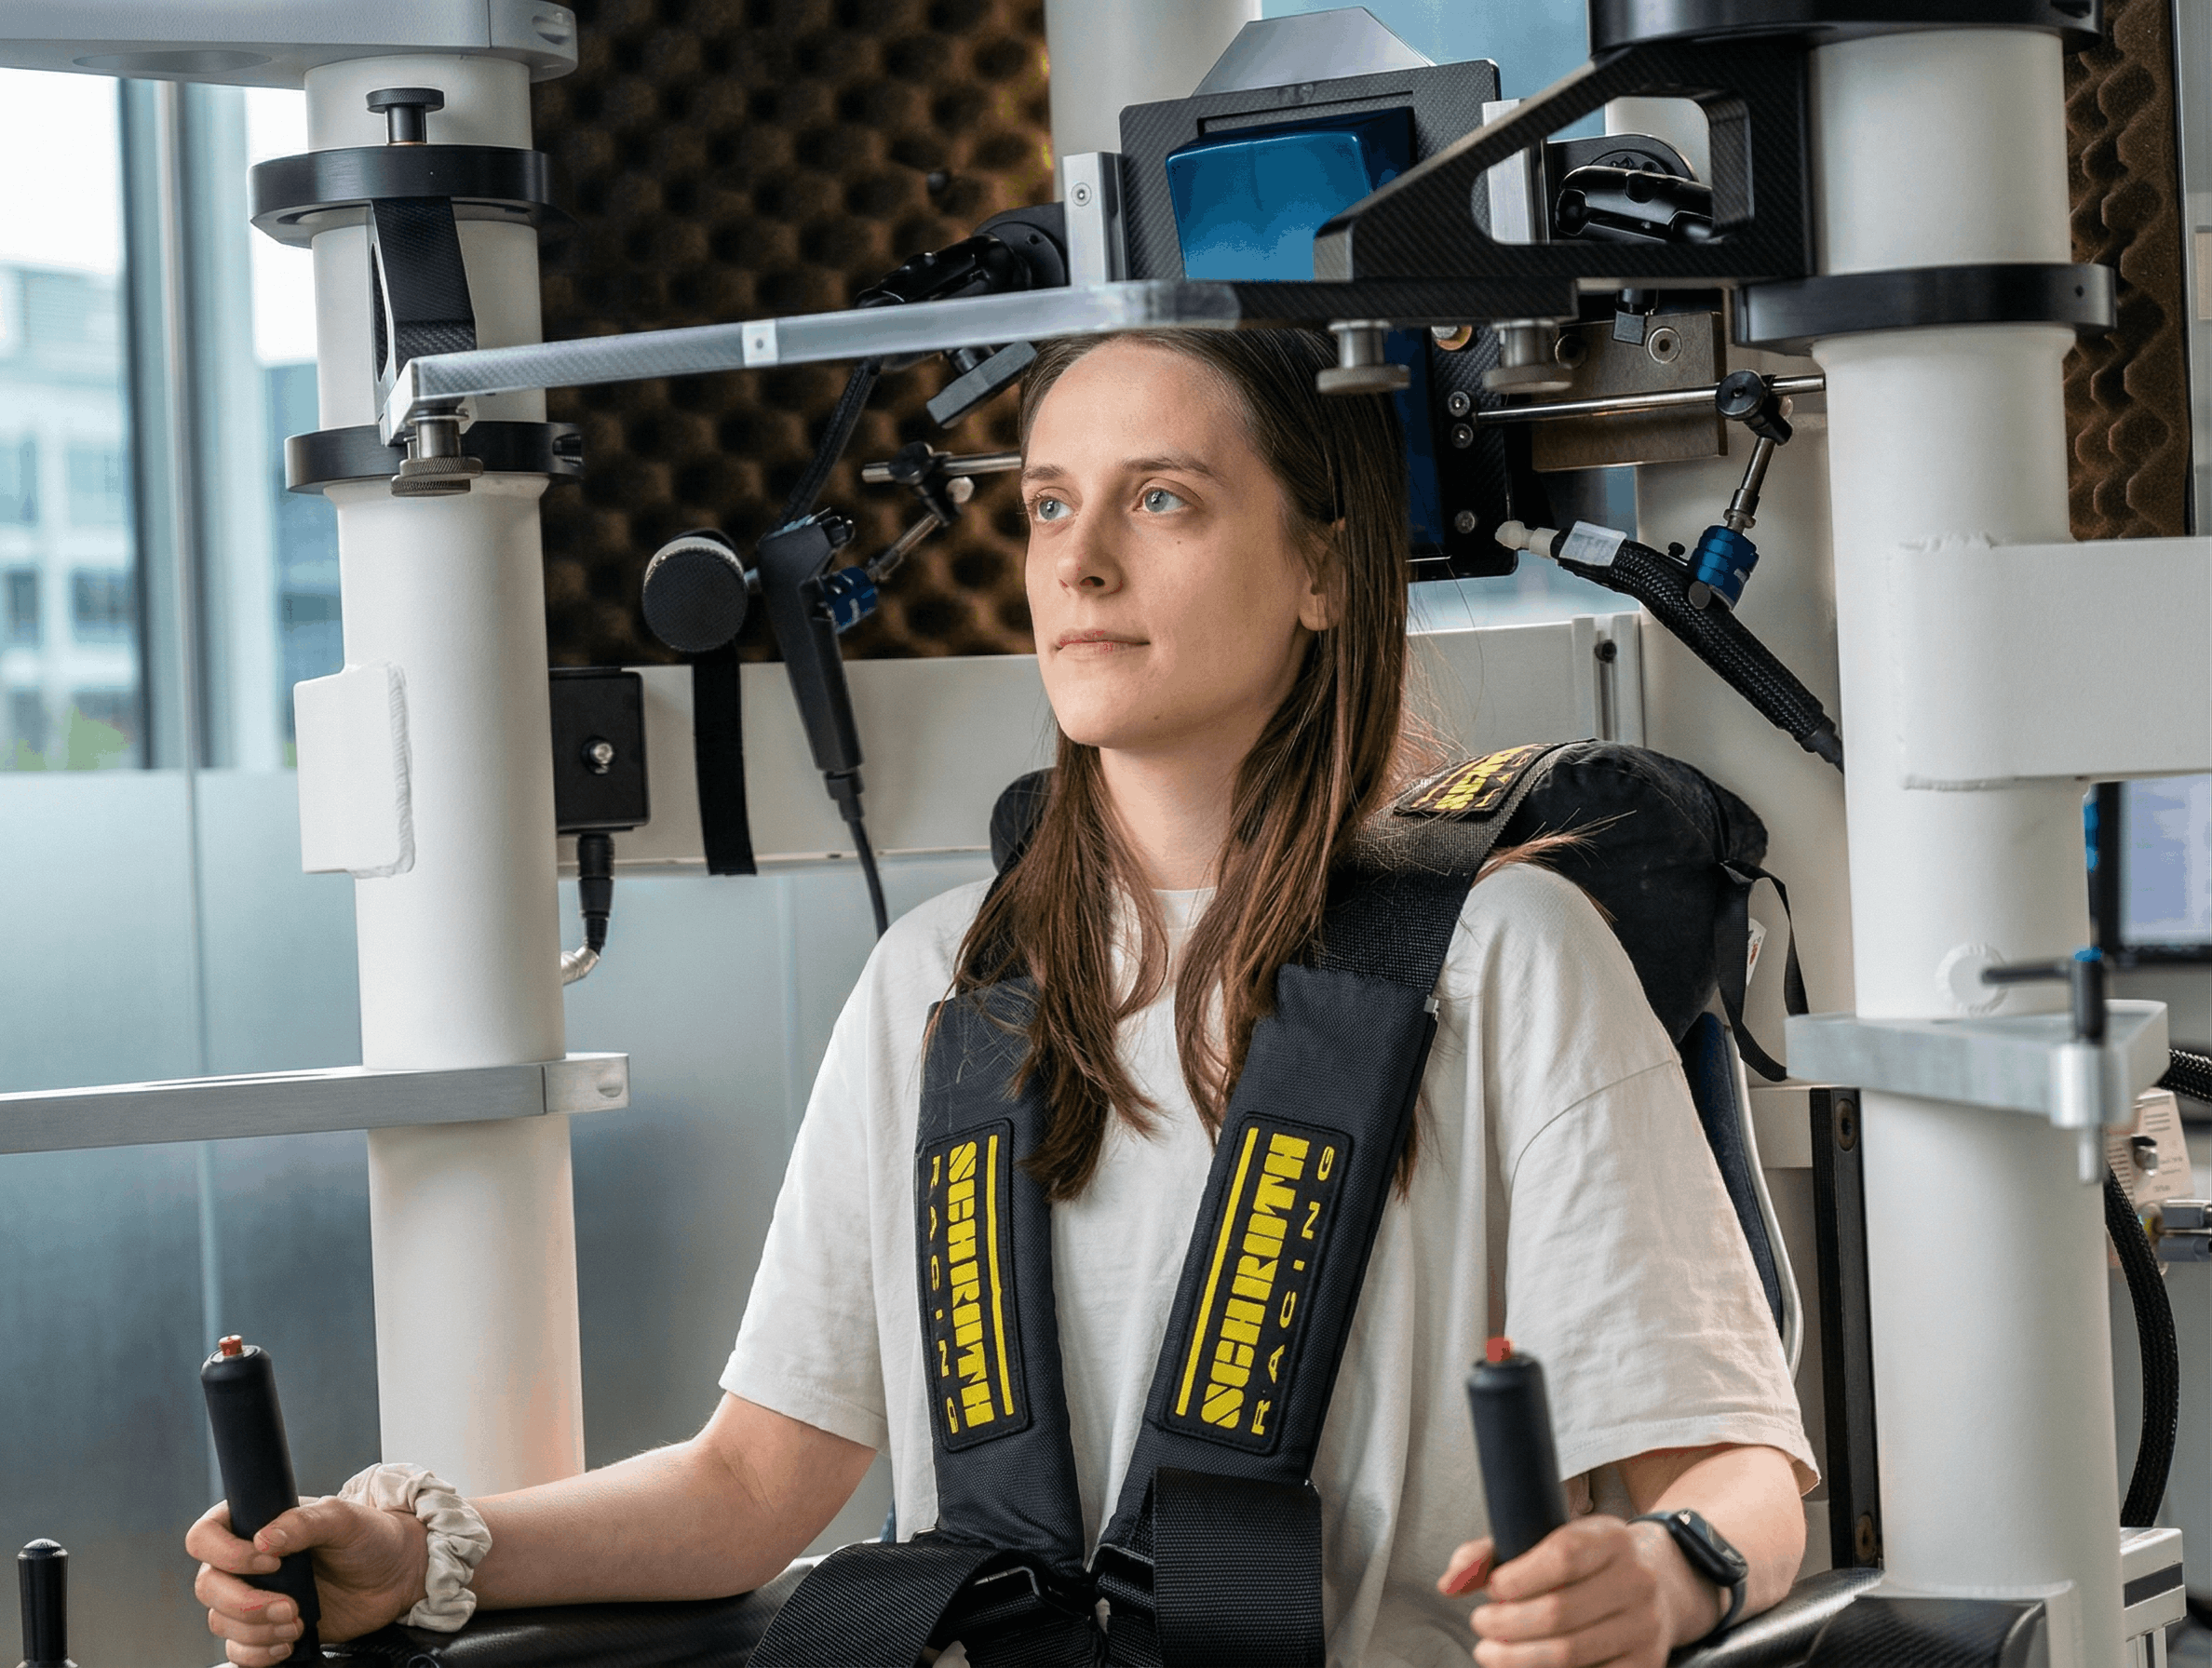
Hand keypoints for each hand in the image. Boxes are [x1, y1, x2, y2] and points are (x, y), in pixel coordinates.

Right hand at [189, 1495, 429, 1664]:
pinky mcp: (265, 1630)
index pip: (204, 1537)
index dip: (226, 1554)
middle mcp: (245, 1562)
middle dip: (245, 1603)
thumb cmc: (369, 1537)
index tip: (271, 1561)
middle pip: (208, 1587)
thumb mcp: (342, 1519)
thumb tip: (264, 1538)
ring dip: (256, 1631)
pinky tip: (287, 1644)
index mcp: (254, 1524)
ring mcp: (253, 1597)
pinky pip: (237, 1651)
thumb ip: (305, 1523)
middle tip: (288, 1606)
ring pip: (220, 1622)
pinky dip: (257, 1654)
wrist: (395, 1575)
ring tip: (296, 1623)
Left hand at [1437, 1518, 1716, 1667]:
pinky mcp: (1646, 1664)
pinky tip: (1524, 1667)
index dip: (1518, 1578)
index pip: (1562, 1557)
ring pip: (1569, 1654)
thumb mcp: (1548, 1537)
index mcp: (1611, 1539)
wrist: (1658, 1584)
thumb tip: (1450, 1583)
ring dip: (1516, 1658)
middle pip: (1559, 1612)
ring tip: (1490, 1652)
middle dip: (1506, 1624)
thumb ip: (1493, 1552)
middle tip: (1481, 1624)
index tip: (1491, 1589)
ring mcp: (1645, 1627)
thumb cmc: (1586, 1561)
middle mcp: (1636, 1581)